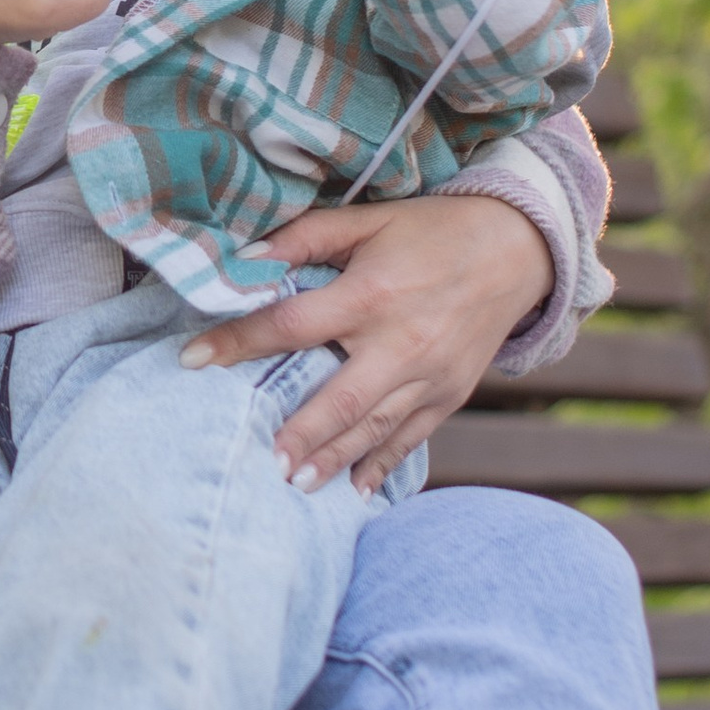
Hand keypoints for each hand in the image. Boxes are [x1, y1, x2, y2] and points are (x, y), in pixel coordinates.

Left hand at [180, 190, 549, 492]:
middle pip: (339, 397)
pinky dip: (381, 465)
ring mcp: (430, 375)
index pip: (292, 324)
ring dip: (334, 459)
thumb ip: (306, 238)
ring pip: (373, 427)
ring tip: (295, 485)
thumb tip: (246, 257)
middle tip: (262, 463)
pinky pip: (410, 438)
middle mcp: (401, 342)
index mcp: (371, 294)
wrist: (518, 248)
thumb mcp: (369, 219)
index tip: (191, 359)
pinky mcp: (450, 395)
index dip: (239, 339)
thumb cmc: (432, 229)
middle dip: (300, 433)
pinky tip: (353, 490)